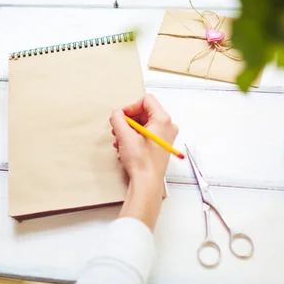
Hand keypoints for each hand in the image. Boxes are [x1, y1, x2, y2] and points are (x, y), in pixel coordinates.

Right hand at [109, 94, 178, 230]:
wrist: (147, 182)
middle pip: (144, 112)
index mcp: (163, 120)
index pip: (146, 100)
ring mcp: (165, 136)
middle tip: (118, 129)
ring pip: (143, 124)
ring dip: (128, 130)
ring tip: (119, 141)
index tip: (121, 117)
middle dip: (128, 120)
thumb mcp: (125, 135)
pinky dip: (133, 138)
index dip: (130, 107)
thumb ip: (118, 118)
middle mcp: (167, 126)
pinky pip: (145, 134)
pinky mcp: (160, 145)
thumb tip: (116, 113)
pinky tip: (125, 148)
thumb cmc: (142, 162)